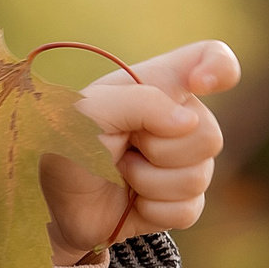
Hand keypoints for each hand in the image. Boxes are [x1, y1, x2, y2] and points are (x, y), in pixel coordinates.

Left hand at [40, 38, 238, 262]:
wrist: (49, 202)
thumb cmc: (63, 144)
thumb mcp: (87, 113)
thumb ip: (138, 104)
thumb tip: (187, 122)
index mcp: (156, 85)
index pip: (210, 57)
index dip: (219, 68)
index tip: (198, 84)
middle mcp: (177, 120)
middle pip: (209, 135)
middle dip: (159, 149)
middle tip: (120, 149)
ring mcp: (181, 163)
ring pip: (199, 177)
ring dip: (148, 182)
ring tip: (118, 174)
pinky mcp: (178, 201)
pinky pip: (189, 210)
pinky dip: (152, 210)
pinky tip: (130, 201)